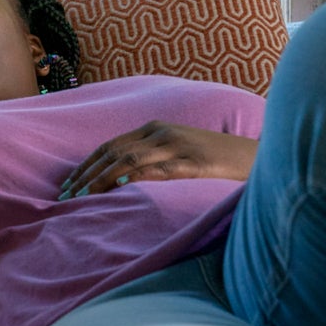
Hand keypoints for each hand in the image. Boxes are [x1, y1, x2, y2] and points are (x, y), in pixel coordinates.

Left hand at [59, 121, 257, 198]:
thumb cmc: (216, 159)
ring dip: (102, 178)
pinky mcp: (195, 163)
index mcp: (156, 129)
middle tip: (67, 194)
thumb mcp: (179, 152)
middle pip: (114, 152)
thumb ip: (152, 158)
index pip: (111, 145)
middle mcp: (163, 133)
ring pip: (130, 159)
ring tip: (84, 196)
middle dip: (87, 173)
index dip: (86, 164)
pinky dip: (136, 176)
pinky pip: (160, 169)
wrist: (258, 155)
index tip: (68, 183)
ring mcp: (179, 146)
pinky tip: (118, 186)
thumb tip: (119, 179)